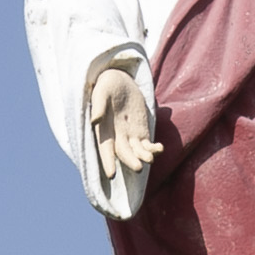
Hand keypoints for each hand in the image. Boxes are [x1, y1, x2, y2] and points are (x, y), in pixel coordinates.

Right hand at [86, 58, 156, 184]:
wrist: (120, 80)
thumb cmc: (107, 84)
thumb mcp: (101, 91)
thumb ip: (99, 105)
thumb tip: (95, 121)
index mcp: (104, 130)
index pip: (105, 149)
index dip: (108, 161)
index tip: (111, 175)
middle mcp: (116, 136)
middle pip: (123, 153)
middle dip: (130, 161)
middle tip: (138, 168)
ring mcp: (130, 135)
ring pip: (137, 152)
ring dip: (144, 157)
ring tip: (150, 159)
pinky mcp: (141, 132)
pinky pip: (148, 145)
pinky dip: (154, 149)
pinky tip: (160, 148)